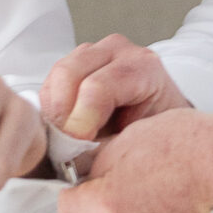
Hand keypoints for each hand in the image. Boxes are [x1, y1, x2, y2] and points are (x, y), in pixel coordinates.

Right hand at [40, 35, 192, 142]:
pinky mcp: (74, 62)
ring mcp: (94, 52)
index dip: (81, 121)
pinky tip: (63, 128)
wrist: (162, 121)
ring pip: (56, 76)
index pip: (99, 87)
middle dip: (62, 115)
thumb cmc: (157, 131)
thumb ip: (110, 147)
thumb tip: (76, 162)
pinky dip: (50, 108)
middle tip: (64, 147)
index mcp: (143, 66)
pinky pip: (50, 83)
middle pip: (70, 73)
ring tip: (66, 140)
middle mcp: (118, 51)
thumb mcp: (143, 141)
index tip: (76, 146)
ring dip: (54, 112)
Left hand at [57, 107, 212, 212]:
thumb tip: (87, 171)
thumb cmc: (196, 149)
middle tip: (130, 176)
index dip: (77, 188)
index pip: (67, 207)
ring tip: (160, 186)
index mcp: (108, 207)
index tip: (88, 178)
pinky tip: (176, 201)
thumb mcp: (132, 136)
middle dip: (105, 203)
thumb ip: (101, 161)